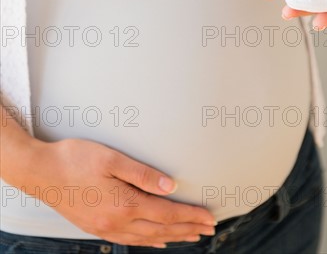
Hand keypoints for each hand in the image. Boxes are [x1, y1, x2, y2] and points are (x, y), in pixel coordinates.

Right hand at [24, 138, 216, 246]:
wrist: (40, 173)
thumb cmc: (75, 160)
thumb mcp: (112, 159)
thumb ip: (144, 174)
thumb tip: (172, 187)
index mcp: (124, 205)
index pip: (167, 213)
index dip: (191, 216)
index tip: (210, 217)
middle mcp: (117, 223)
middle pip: (161, 229)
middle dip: (188, 229)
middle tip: (209, 229)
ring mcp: (106, 228)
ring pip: (148, 238)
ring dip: (172, 237)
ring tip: (191, 236)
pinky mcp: (97, 227)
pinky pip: (130, 240)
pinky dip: (149, 241)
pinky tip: (156, 240)